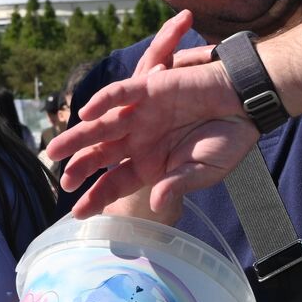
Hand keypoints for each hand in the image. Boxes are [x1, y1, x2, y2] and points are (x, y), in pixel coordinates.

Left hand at [46, 9, 259, 218]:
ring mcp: (143, 115)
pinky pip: (122, 94)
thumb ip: (177, 184)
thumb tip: (157, 203)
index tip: (78, 212)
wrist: (247, 104)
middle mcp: (140, 140)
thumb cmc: (228, 140)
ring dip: (78, 137)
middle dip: (79, 168)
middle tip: (61, 182)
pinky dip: (104, 101)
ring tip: (53, 151)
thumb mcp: (203, 171)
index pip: (116, 183)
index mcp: (150, 164)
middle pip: (101, 155)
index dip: (96, 197)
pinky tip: (87, 113)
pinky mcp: (151, 89)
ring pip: (102, 126)